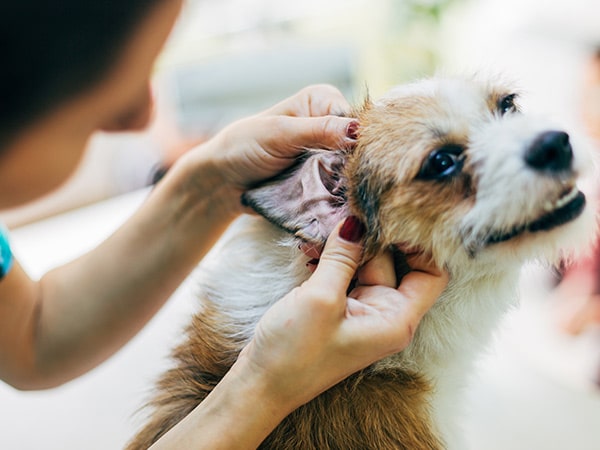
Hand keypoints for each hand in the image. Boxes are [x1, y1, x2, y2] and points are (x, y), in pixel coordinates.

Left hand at [199, 84, 357, 190]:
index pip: (358, 119)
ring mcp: (330, 156)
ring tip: (342, 198)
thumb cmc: (243, 147)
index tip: (356, 162)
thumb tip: (357, 130)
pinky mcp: (325, 181)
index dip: (361, 141)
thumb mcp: (280, 134)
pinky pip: (343, 190)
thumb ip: (318, 130)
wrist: (223, 183)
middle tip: (347, 185)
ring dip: (349, 186)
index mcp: (323, 101)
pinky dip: (341, 198)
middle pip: (360, 148)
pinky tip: (341, 207)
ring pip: (354, 172)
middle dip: (356, 167)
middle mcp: (331, 125)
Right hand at [235, 216, 447, 412]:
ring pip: (366, 265)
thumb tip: (357, 220)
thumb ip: (342, 256)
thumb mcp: (321, 298)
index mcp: (396, 320)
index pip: (432, 274)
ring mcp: (361, 312)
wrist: (260, 386)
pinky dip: (332, 259)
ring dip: (346, 247)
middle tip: (349, 210)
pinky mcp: (339, 309)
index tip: (393, 218)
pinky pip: (345, 274)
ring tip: (323, 227)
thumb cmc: (294, 354)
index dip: (420, 245)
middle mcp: (385, 315)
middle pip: (395, 263)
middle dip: (372, 237)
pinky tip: (310, 247)